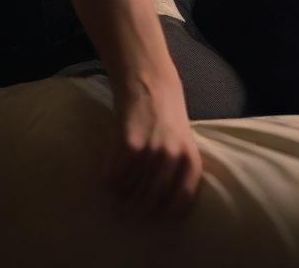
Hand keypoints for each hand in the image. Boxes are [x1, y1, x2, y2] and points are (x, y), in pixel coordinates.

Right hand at [102, 73, 202, 217]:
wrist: (150, 83)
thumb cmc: (167, 115)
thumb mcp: (183, 142)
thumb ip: (178, 170)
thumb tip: (162, 206)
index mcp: (190, 159)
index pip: (180, 201)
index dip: (165, 213)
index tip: (154, 216)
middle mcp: (173, 158)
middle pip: (150, 202)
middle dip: (136, 210)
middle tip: (127, 208)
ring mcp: (151, 152)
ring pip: (129, 193)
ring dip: (120, 196)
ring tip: (118, 189)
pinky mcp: (129, 145)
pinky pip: (113, 178)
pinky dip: (107, 180)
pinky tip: (109, 173)